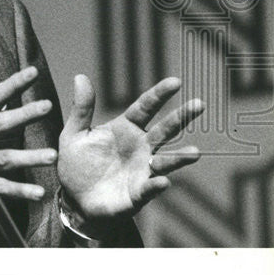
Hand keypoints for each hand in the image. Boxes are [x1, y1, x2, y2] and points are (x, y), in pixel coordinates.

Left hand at [57, 74, 202, 236]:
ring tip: (194, 152)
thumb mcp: (74, 134)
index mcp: (125, 128)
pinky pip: (149, 188)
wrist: (75, 198)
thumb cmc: (78, 163)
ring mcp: (142, 170)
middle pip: (163, 130)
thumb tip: (80, 76)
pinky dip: (156, 185)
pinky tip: (163, 181)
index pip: (145, 107)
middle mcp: (140, 147)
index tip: (175, 82)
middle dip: (181, 117)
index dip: (159, 94)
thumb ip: (81, 108)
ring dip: (179, 157)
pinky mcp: (138, 193)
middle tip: (199, 104)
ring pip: (165, 161)